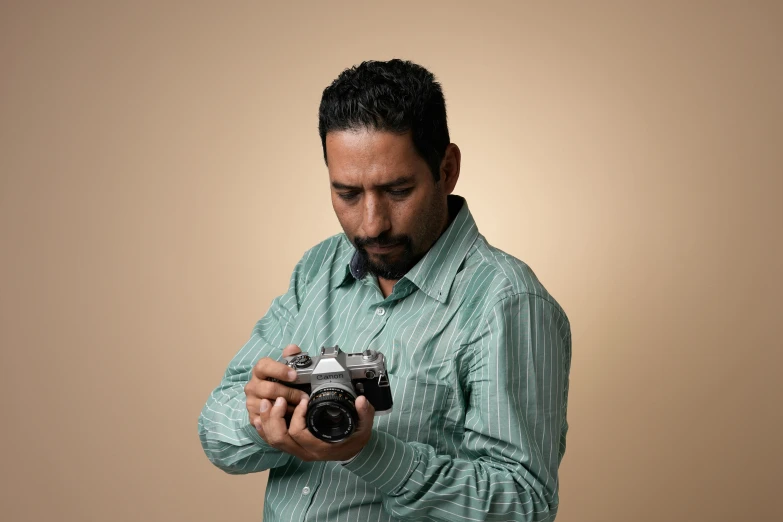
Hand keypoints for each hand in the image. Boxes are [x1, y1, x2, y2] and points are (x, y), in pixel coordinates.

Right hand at [245, 344, 307, 433]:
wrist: (270, 400)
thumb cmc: (280, 382)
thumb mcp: (287, 369)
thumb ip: (291, 357)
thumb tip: (293, 349)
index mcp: (259, 371)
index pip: (264, 366)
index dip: (279, 370)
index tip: (294, 375)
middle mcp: (252, 386)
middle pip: (269, 389)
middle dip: (289, 393)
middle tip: (303, 397)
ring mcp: (251, 402)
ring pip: (268, 406)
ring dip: (287, 409)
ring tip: (299, 409)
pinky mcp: (252, 417)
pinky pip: (265, 421)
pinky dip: (278, 421)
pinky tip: (288, 419)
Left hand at [257, 390, 375, 461]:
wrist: (351, 451)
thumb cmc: (355, 439)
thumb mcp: (364, 427)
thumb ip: (364, 413)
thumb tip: (361, 401)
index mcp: (320, 446)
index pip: (299, 433)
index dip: (297, 415)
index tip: (304, 400)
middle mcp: (305, 452)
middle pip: (279, 439)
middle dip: (274, 417)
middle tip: (279, 399)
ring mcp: (297, 451)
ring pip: (272, 440)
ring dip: (267, 421)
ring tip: (266, 403)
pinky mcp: (292, 447)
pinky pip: (272, 441)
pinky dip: (264, 429)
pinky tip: (260, 417)